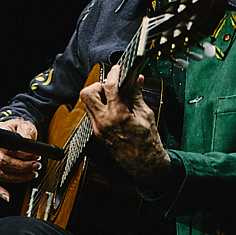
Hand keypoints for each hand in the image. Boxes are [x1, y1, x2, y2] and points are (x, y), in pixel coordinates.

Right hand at [0, 118, 39, 201]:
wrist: (13, 130)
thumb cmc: (18, 128)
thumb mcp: (25, 126)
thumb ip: (26, 134)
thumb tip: (29, 147)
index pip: (8, 149)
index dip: (23, 155)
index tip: (35, 156)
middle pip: (4, 163)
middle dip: (23, 166)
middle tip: (36, 165)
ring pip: (0, 174)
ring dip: (18, 177)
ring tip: (32, 173)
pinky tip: (7, 196)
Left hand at [80, 65, 170, 188]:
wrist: (145, 166)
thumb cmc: (148, 143)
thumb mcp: (145, 115)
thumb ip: (137, 95)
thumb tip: (136, 79)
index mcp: (118, 116)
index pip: (109, 87)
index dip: (114, 74)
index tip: (118, 69)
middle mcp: (104, 122)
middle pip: (87, 93)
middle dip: (98, 85)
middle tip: (111, 85)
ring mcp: (98, 129)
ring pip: (87, 103)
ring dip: (97, 95)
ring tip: (112, 96)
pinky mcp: (97, 133)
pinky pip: (92, 113)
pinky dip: (99, 106)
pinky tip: (112, 107)